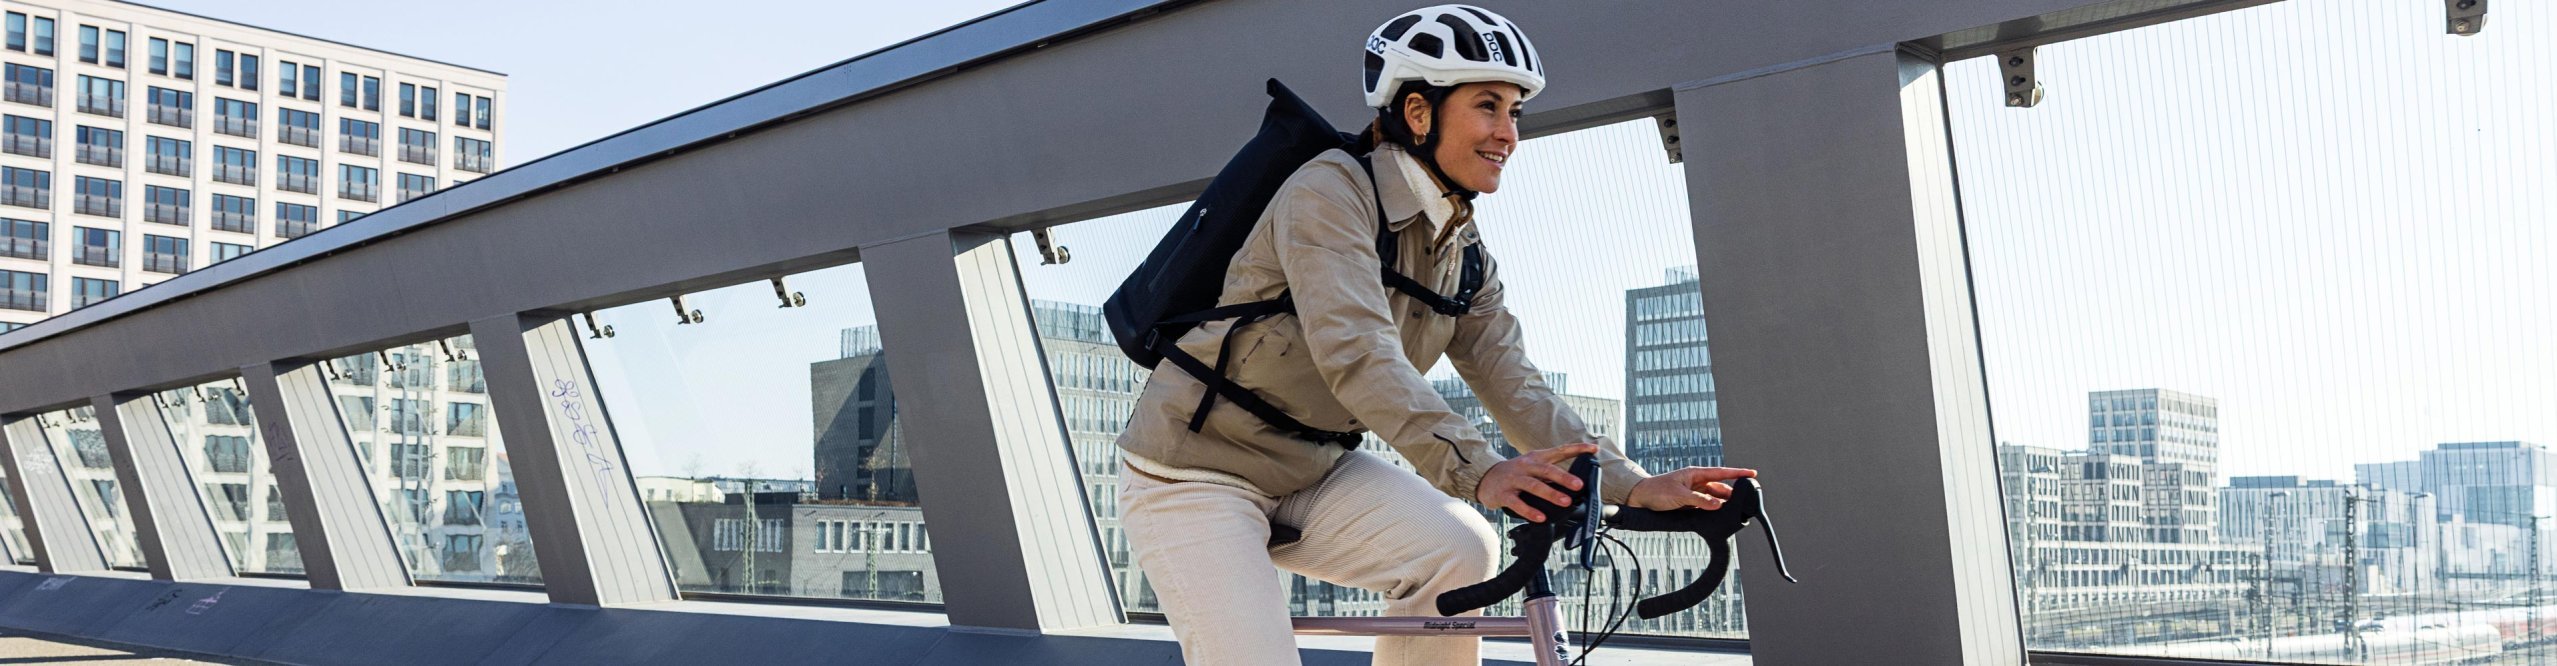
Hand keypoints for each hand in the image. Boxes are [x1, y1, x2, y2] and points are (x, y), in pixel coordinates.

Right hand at [1475, 443, 1598, 521]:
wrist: (1485, 479)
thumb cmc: (1515, 474)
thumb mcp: (1532, 467)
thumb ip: (1550, 472)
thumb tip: (1574, 482)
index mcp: (1536, 458)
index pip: (1559, 451)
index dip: (1577, 449)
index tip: (1594, 449)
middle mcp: (1526, 466)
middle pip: (1547, 470)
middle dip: (1564, 477)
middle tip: (1579, 485)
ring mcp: (1514, 480)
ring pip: (1534, 485)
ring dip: (1551, 494)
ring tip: (1565, 501)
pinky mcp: (1504, 494)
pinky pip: (1517, 503)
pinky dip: (1530, 511)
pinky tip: (1541, 517)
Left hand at [1626, 466, 1758, 511]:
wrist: (1639, 498)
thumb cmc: (1656, 491)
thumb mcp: (1679, 495)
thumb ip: (1699, 500)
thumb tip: (1717, 504)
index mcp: (1695, 473)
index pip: (1721, 472)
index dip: (1738, 473)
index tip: (1752, 473)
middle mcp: (1697, 481)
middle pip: (1721, 487)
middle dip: (1733, 493)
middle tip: (1745, 501)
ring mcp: (1694, 492)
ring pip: (1714, 497)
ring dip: (1723, 503)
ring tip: (1734, 510)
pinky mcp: (1690, 502)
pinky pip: (1706, 505)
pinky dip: (1713, 509)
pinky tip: (1719, 514)